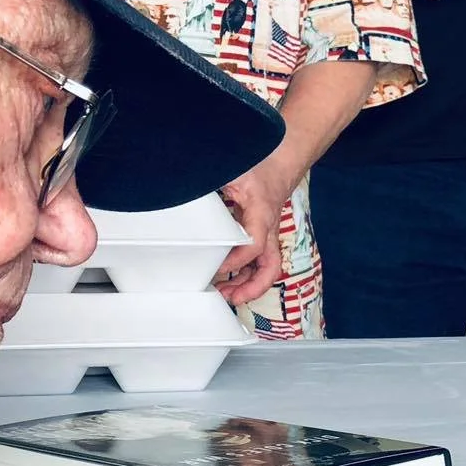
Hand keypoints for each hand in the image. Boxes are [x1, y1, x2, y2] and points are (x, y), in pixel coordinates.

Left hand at [215, 162, 290, 304]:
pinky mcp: (263, 238)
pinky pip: (258, 262)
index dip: (236, 261)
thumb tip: (185, 189)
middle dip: (253, 288)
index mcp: (262, 215)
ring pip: (265, 270)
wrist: (280, 168)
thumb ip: (211, 183)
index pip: (255, 245)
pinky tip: (228, 280)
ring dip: (248, 285)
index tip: (218, 268)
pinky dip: (245, 275)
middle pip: (270, 268)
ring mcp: (268, 236)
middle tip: (231, 298)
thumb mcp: (234, 173)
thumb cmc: (260, 170)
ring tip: (226, 295)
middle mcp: (269, 230)